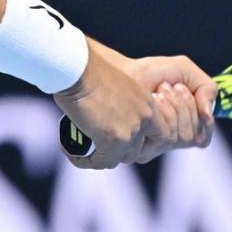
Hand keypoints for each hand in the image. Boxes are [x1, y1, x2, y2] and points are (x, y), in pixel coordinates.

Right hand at [52, 40, 215, 168]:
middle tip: (98, 144)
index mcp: (147, 103)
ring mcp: (130, 132)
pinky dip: (85, 160)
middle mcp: (144, 118)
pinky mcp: (112, 141)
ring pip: (120, 158)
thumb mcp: (116, 84)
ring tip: (82, 149)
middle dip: (119, 151)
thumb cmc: (88, 69)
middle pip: (138, 150)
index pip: (160, 135)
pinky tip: (71, 152)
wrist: (78, 70)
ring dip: (102, 156)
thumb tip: (107, 114)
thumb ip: (121, 102)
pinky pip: (101, 162)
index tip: (125, 140)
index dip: (144, 142)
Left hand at [126, 54, 217, 152]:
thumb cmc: (152, 72)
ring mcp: (154, 148)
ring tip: (159, 91)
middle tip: (167, 88)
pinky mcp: (141, 148)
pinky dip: (165, 113)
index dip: (197, 112)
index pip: (202, 138)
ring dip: (174, 107)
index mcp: (181, 130)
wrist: (125, 71)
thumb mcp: (187, 72)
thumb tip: (208, 116)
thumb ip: (207, 90)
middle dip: (184, 106)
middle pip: (192, 138)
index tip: (179, 87)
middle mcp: (168, 143)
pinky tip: (152, 99)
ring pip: (182, 138)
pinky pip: (167, 137)